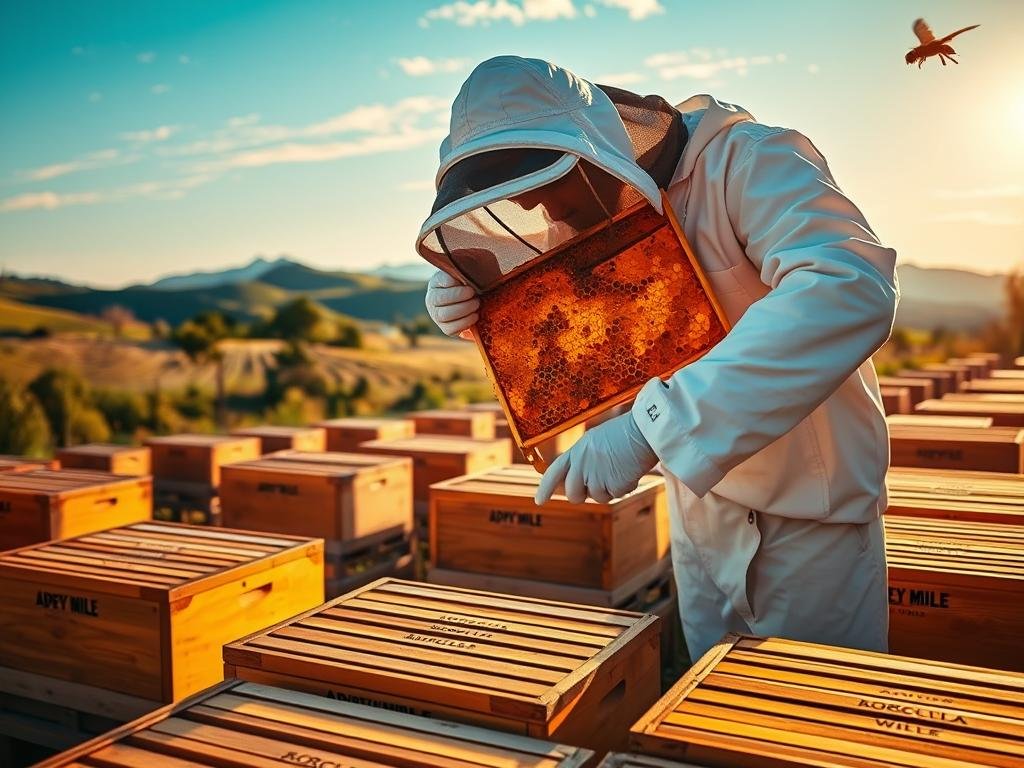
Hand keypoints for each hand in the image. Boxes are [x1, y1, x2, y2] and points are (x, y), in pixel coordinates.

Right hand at [425, 269, 479, 339]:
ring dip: (464, 309)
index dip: (452, 281)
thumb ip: (463, 273)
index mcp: (436, 283)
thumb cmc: (468, 286)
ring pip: (444, 315)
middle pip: (440, 298)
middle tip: (473, 293)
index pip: (440, 280)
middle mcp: (432, 299)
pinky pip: (451, 329)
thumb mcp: (465, 277)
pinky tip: (475, 316)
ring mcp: (437, 316)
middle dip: (459, 296)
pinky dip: (465, 322)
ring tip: (476, 304)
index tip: (464, 281)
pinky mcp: (445, 329)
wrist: (471, 303)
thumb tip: (463, 277)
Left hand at [535, 412, 657, 504]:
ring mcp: (595, 475)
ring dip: (610, 489)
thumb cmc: (626, 433)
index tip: (539, 501)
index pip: (554, 471)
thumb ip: (585, 460)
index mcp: (577, 450)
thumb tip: (582, 483)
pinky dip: (625, 487)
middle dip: (585, 495)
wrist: (645, 430)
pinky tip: (630, 470)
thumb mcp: (597, 442)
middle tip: (602, 484)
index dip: (545, 488)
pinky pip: (615, 495)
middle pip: (573, 494)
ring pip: (597, 497)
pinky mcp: (611, 484)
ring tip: (620, 468)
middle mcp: (582, 463)